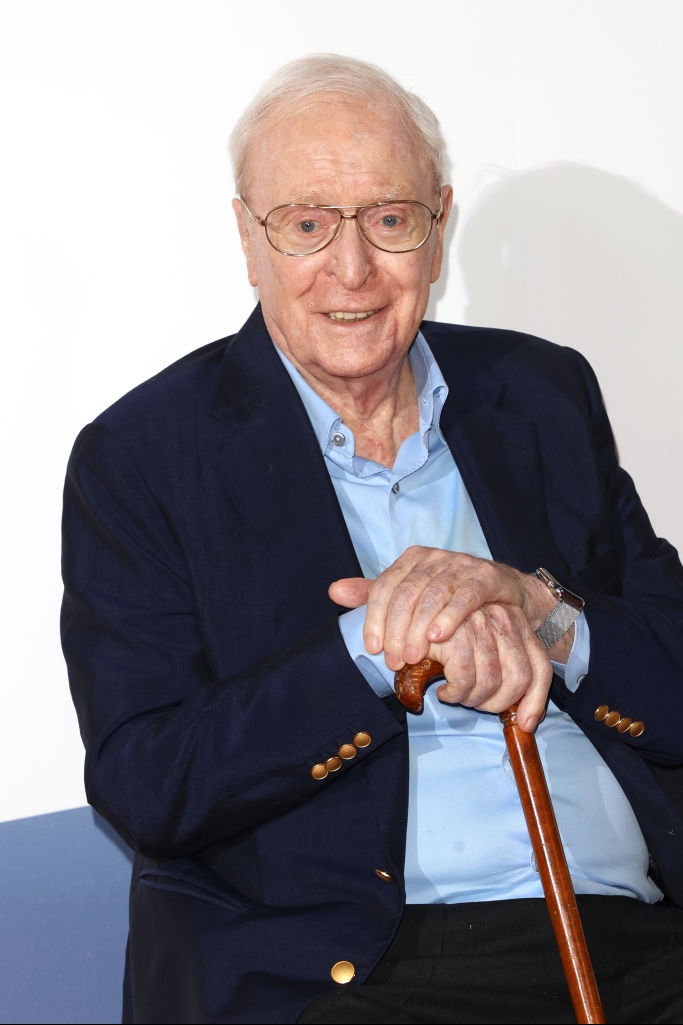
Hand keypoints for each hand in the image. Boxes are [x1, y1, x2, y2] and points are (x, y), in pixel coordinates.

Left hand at [329, 547, 557, 730]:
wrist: (503, 593)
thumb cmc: (451, 599)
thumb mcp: (410, 596)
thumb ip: (373, 595)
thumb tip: (334, 591)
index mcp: (411, 560)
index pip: (384, 586)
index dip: (374, 618)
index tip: (372, 648)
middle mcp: (433, 557)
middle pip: (406, 593)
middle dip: (396, 629)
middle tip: (394, 661)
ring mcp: (460, 564)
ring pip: (432, 595)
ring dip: (419, 628)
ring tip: (413, 656)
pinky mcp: (485, 576)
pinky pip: (465, 596)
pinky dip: (451, 617)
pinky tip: (439, 637)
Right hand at [424, 601, 551, 729]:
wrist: (408, 616)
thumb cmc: (446, 640)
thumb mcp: (483, 651)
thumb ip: (508, 676)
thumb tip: (528, 722)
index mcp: (516, 620)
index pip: (540, 667)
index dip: (535, 701)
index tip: (524, 724)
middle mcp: (503, 618)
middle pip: (518, 679)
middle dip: (497, 703)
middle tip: (476, 704)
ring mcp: (480, 624)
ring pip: (491, 682)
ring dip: (471, 699)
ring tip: (457, 695)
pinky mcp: (456, 634)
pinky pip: (464, 680)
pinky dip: (454, 694)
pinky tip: (444, 690)